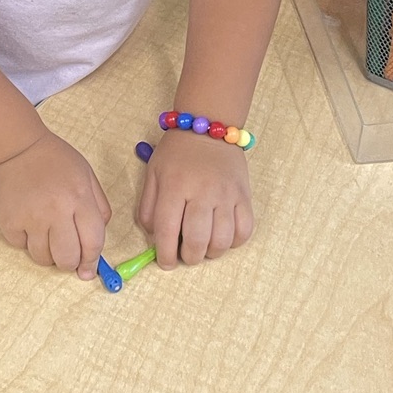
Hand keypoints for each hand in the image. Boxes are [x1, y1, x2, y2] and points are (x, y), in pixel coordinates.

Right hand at [0, 128, 111, 278]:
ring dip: (47, 253)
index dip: (92, 261)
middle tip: (67, 255)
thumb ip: (98, 207)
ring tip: (47, 233)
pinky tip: (28, 222)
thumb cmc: (54, 160)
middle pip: (67, 258)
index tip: (88, 270)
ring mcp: (30, 218)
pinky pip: (21, 247)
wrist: (16, 148)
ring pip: (43, 258)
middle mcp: (56, 210)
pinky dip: (26, 241)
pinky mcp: (9, 222)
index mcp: (79, 197)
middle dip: (70, 262)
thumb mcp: (86, 175)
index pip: (93, 242)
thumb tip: (96, 242)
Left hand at [137, 129, 253, 268]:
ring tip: (204, 247)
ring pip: (222, 240)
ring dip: (211, 253)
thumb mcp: (153, 174)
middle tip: (186, 255)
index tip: (166, 263)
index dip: (165, 254)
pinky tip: (223, 237)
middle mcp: (202, 191)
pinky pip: (244, 230)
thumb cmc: (177, 154)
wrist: (209, 129)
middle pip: (197, 240)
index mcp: (174, 185)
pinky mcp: (244, 195)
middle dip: (189, 257)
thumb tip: (155, 239)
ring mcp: (226, 194)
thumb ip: (148, 207)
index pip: (167, 231)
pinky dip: (234, 242)